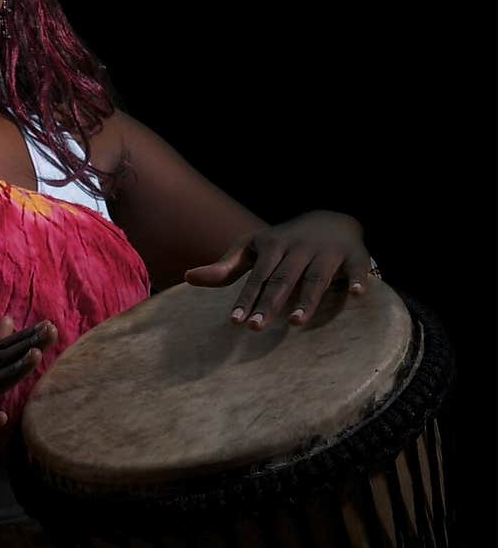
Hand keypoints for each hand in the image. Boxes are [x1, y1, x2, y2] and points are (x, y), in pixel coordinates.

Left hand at [184, 211, 372, 331]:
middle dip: (269, 303)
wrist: (330, 219)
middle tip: (256, 328)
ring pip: (316, 278)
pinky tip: (358, 295)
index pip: (257, 277)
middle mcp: (299, 248)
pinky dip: (359, 280)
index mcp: (273, 246)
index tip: (235, 321)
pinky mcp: (354, 255)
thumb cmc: (283, 243)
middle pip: (283, 280)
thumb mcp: (253, 249)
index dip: (246, 299)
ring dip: (307, 300)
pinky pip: (357, 268)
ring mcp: (327, 251)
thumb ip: (225, 267)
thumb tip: (187, 278)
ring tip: (295, 323)